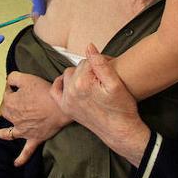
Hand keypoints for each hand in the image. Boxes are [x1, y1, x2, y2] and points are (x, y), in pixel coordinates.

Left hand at [0, 71, 71, 165]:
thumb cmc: (45, 91)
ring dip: (1, 134)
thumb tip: (8, 83)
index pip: (7, 95)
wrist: (61, 106)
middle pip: (7, 111)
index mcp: (10, 103)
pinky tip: (16, 164)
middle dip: (10, 105)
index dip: (13, 89)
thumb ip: (13, 78)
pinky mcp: (34, 139)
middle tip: (21, 100)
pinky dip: (21, 158)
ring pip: (9, 132)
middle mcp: (14, 118)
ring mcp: (23, 131)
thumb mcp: (27, 78)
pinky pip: (26, 151)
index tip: (20, 87)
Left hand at [60, 45, 150, 165]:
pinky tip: (71, 84)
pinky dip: (61, 84)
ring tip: (93, 83)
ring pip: (68, 76)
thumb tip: (89, 46)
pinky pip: (56, 90)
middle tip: (103, 78)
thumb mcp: (116, 83)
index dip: (101, 62)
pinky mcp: (66, 108)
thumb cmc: (122, 108)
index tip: (110, 70)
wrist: (120, 131)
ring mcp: (66, 101)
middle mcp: (71, 91)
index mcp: (82, 83)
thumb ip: (100, 63)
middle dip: (90, 69)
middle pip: (78, 67)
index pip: (88, 61)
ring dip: (79, 76)